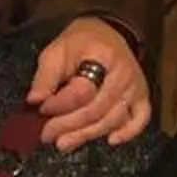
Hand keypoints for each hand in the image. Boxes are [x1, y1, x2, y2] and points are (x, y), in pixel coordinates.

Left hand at [30, 19, 152, 149]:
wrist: (108, 33)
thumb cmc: (79, 44)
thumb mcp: (56, 51)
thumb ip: (45, 77)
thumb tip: (34, 101)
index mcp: (102, 56)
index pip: (82, 90)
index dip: (60, 104)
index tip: (41, 108)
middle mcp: (124, 74)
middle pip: (96, 110)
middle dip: (68, 126)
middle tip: (46, 135)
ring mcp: (136, 87)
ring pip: (113, 119)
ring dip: (87, 135)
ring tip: (63, 143)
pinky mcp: (142, 97)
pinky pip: (140, 120)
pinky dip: (128, 133)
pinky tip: (111, 140)